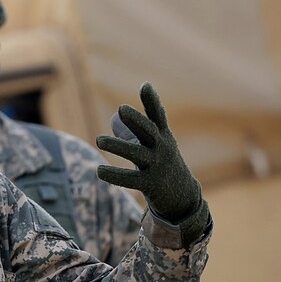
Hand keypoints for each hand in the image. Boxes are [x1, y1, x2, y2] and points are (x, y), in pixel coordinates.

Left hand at [95, 82, 200, 222]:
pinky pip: (131, 179)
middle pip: (150, 131)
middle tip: (122, 108)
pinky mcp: (151, 184)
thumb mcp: (150, 146)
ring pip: (137, 154)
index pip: (158, 116)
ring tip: (99, 140)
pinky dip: (115, 175)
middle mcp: (162, 148)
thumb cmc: (161, 164)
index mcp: (162, 136)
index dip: (152, 100)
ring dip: (118, 147)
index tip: (145, 85)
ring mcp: (157, 166)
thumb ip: (131, 131)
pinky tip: (99, 170)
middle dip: (137, 120)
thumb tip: (114, 117)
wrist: (182, 197)